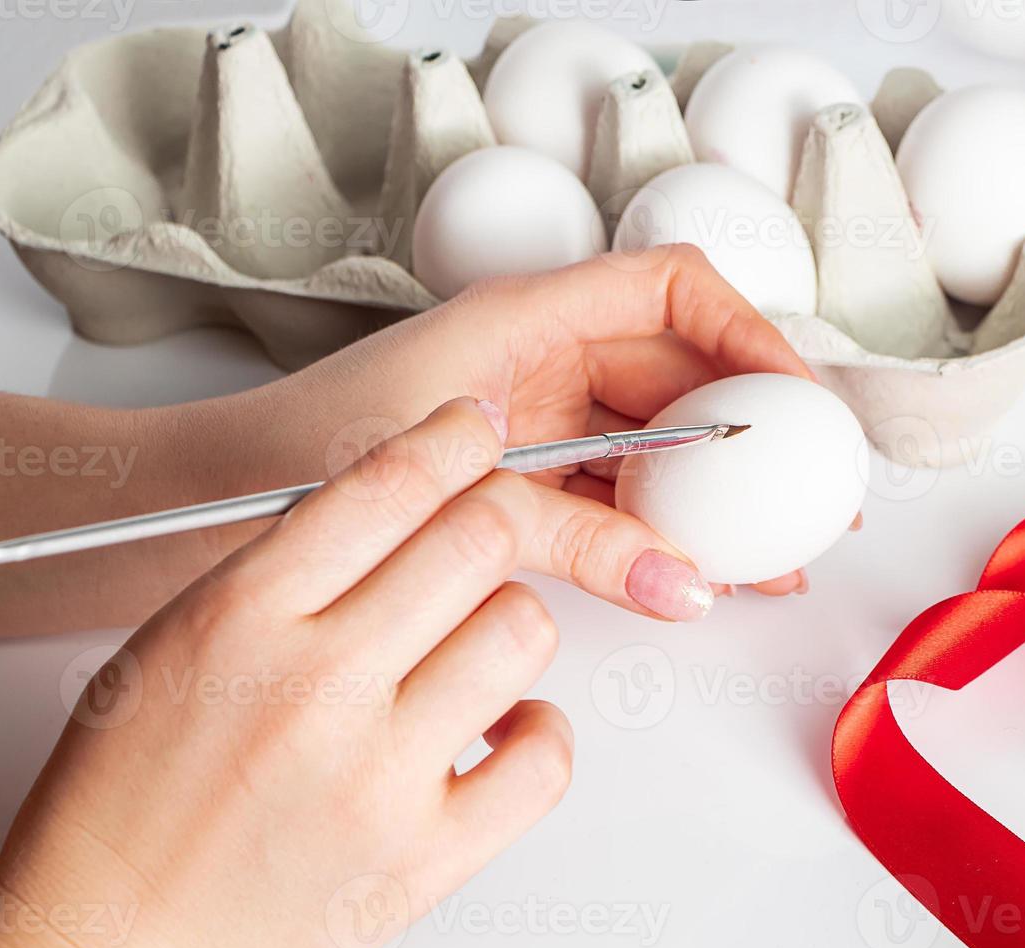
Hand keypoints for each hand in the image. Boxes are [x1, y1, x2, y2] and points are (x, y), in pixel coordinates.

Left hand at [0, 246, 826, 637]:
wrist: (212, 507)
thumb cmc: (301, 459)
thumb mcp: (461, 490)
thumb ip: (578, 534)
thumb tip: (681, 581)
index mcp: (524, 317)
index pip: (670, 289)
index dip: (747, 333)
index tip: (796, 399)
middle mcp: (539, 358)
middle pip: (681, 372)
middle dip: (754, 428)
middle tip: (812, 491)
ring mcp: (535, 419)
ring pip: (656, 441)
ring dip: (718, 493)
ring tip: (776, 553)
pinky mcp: (522, 479)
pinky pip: (617, 493)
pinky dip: (664, 531)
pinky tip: (705, 570)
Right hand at [0, 399, 575, 947]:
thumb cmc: (128, 805)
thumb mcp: (175, 645)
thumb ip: (285, 572)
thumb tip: (400, 506)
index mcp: (239, 618)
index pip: (385, 485)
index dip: (452, 438)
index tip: (475, 432)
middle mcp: (315, 685)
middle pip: (477, 540)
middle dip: (495, 519)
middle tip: (483, 539)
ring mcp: (378, 775)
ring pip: (524, 632)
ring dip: (509, 628)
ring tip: (470, 655)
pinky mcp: (424, 858)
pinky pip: (546, 758)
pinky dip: (538, 735)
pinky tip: (497, 734)